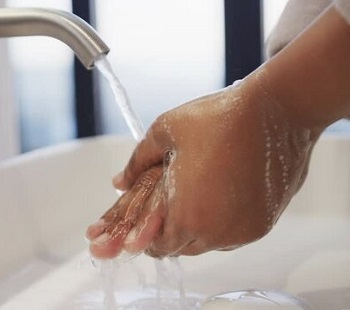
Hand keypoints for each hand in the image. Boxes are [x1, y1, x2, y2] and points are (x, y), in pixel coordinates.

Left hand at [86, 71, 317, 258]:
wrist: (277, 112)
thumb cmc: (219, 118)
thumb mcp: (166, 132)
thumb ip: (137, 163)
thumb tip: (119, 182)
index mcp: (187, 215)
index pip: (157, 246)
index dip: (149, 232)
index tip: (151, 217)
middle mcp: (216, 233)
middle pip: (183, 247)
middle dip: (172, 228)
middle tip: (175, 199)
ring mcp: (243, 231)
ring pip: (209, 242)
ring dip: (199, 225)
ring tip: (200, 192)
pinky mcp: (264, 224)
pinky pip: (233, 234)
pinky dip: (223, 221)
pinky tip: (224, 192)